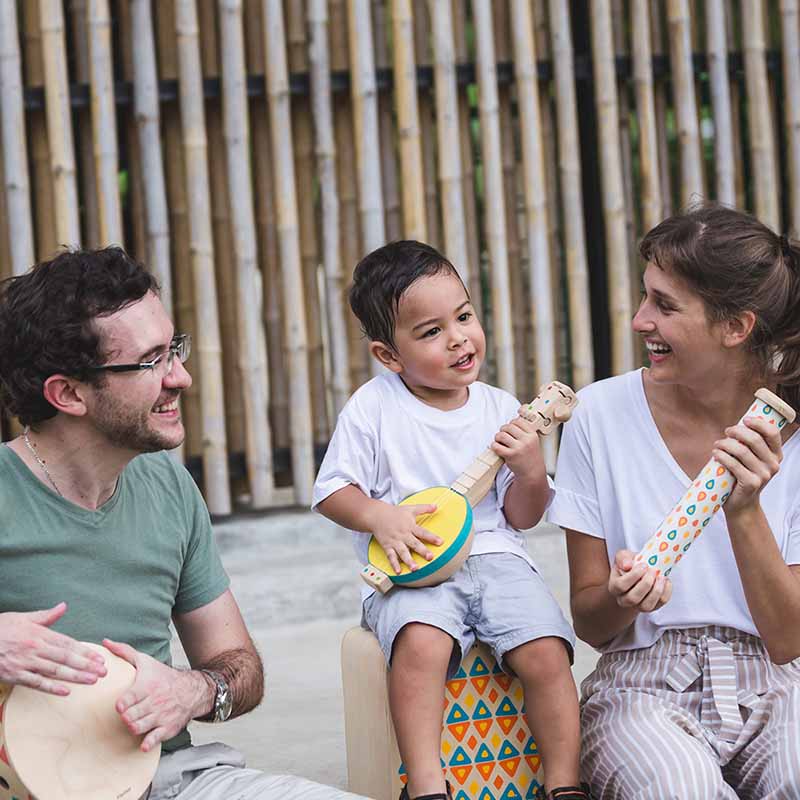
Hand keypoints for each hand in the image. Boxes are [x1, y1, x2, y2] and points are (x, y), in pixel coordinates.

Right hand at [0, 603, 106, 694]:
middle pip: (65, 657)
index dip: (85, 651)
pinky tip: (66, 691)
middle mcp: (35, 648)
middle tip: (103, 671)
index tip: (99, 657)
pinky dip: (51, 688)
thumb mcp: (23, 618)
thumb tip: (63, 606)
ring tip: (92, 680)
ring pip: (55, 671)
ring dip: (75, 676)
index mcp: (39, 634)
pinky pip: (35, 683)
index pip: (68, 644)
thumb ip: (46, 616)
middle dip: (86, 665)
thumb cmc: (1, 628)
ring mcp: (25, 663)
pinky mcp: (14, 675)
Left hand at [103, 638, 211, 752]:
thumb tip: (106, 642)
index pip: (127, 701)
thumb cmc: (163, 676)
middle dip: (125, 717)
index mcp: (147, 686)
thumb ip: (124, 652)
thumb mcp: (145, 662)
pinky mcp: (167, 728)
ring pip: (138, 728)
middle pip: (130, 717)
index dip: (121, 705)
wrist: (190, 689)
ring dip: (132, 727)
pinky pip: (154, 739)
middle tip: (127, 714)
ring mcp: (161, 716)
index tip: (120, 705)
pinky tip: (143, 742)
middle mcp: (154, 702)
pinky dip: (147, 743)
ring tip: (133, 722)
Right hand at [369, 501, 442, 574]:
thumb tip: (436, 506)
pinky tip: (399, 571)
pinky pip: (391, 556)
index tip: (440, 542)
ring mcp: (395, 541)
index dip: (432, 537)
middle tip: (430, 557)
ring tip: (415, 568)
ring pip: (403, 552)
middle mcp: (403, 535)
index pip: (423, 532)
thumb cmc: (395, 512)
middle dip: (422, 551)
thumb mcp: (410, 508)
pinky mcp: (387, 546)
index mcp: (410, 526)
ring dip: (409, 561)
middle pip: (414, 544)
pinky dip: (394, 564)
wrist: (376, 515)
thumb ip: (424, 508)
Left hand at [490, 415, 545, 482]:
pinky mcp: (510, 456)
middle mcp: (526, 440)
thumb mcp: (532, 442)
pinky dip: (494, 446)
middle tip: (503, 435)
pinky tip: (498, 448)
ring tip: (500, 441)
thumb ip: (524, 432)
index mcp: (532, 435)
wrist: (533, 472)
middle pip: (508, 427)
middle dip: (503, 430)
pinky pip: (496, 446)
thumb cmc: (531, 456)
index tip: (510, 428)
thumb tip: (511, 423)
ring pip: (501, 435)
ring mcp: (518, 448)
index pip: (518, 421)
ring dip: (497, 437)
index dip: (511, 423)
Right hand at [608, 550, 671, 611]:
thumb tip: (627, 565)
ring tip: (661, 577)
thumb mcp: (623, 556)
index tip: (644, 565)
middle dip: (645, 584)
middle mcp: (624, 600)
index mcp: (614, 587)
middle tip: (653, 571)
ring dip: (656, 591)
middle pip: (633, 598)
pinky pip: (660, 604)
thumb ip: (622, 558)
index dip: (633, 576)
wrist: (640, 572)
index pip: (621, 585)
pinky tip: (666, 581)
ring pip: (646, 606)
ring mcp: (638, 606)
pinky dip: (666, 592)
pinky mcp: (653, 607)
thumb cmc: (630, 565)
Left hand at [712, 416, 782, 515]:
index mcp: (776, 455)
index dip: (758, 423)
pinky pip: (733, 464)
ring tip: (717, 444)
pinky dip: (721, 456)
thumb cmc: (743, 476)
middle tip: (726, 432)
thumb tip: (736, 426)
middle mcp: (773, 464)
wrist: (742, 504)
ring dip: (725, 444)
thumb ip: (750, 445)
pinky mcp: (751, 483)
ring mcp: (764, 475)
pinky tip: (715, 454)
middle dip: (737, 431)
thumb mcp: (752, 459)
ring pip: (741, 450)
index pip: (772, 433)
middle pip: (754, 439)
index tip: (744, 420)